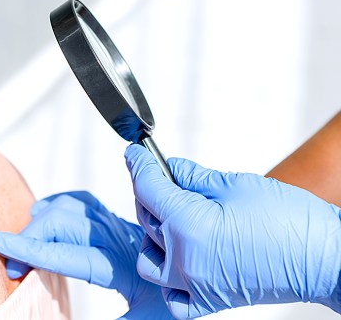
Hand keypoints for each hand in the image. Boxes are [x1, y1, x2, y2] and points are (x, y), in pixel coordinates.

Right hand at [0, 191, 172, 318]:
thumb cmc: (175, 296)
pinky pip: (79, 202)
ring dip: (41, 220)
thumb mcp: (151, 316)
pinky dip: (56, 205)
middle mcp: (111, 236)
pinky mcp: (111, 218)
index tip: (0, 244)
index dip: (28, 248)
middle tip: (10, 260)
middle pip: (60, 223)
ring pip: (67, 207)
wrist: (199, 263)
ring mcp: (111, 223)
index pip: (63, 252)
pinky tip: (44, 213)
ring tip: (23, 240)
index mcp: (116, 262)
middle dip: (29, 238)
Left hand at [125, 144, 340, 318]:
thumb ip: (193, 176)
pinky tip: (179, 260)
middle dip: (150, 193)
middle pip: (145, 219)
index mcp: (188, 227)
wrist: (326, 259)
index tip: (135, 154)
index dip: (138, 166)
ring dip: (152, 236)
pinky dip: (168, 281)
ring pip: (148, 260)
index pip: (147, 189)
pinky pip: (172, 298)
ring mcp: (195, 285)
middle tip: (166, 178)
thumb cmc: (289, 221)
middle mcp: (184, 260)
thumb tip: (169, 167)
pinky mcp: (210, 301)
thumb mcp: (235, 184)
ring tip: (173, 219)